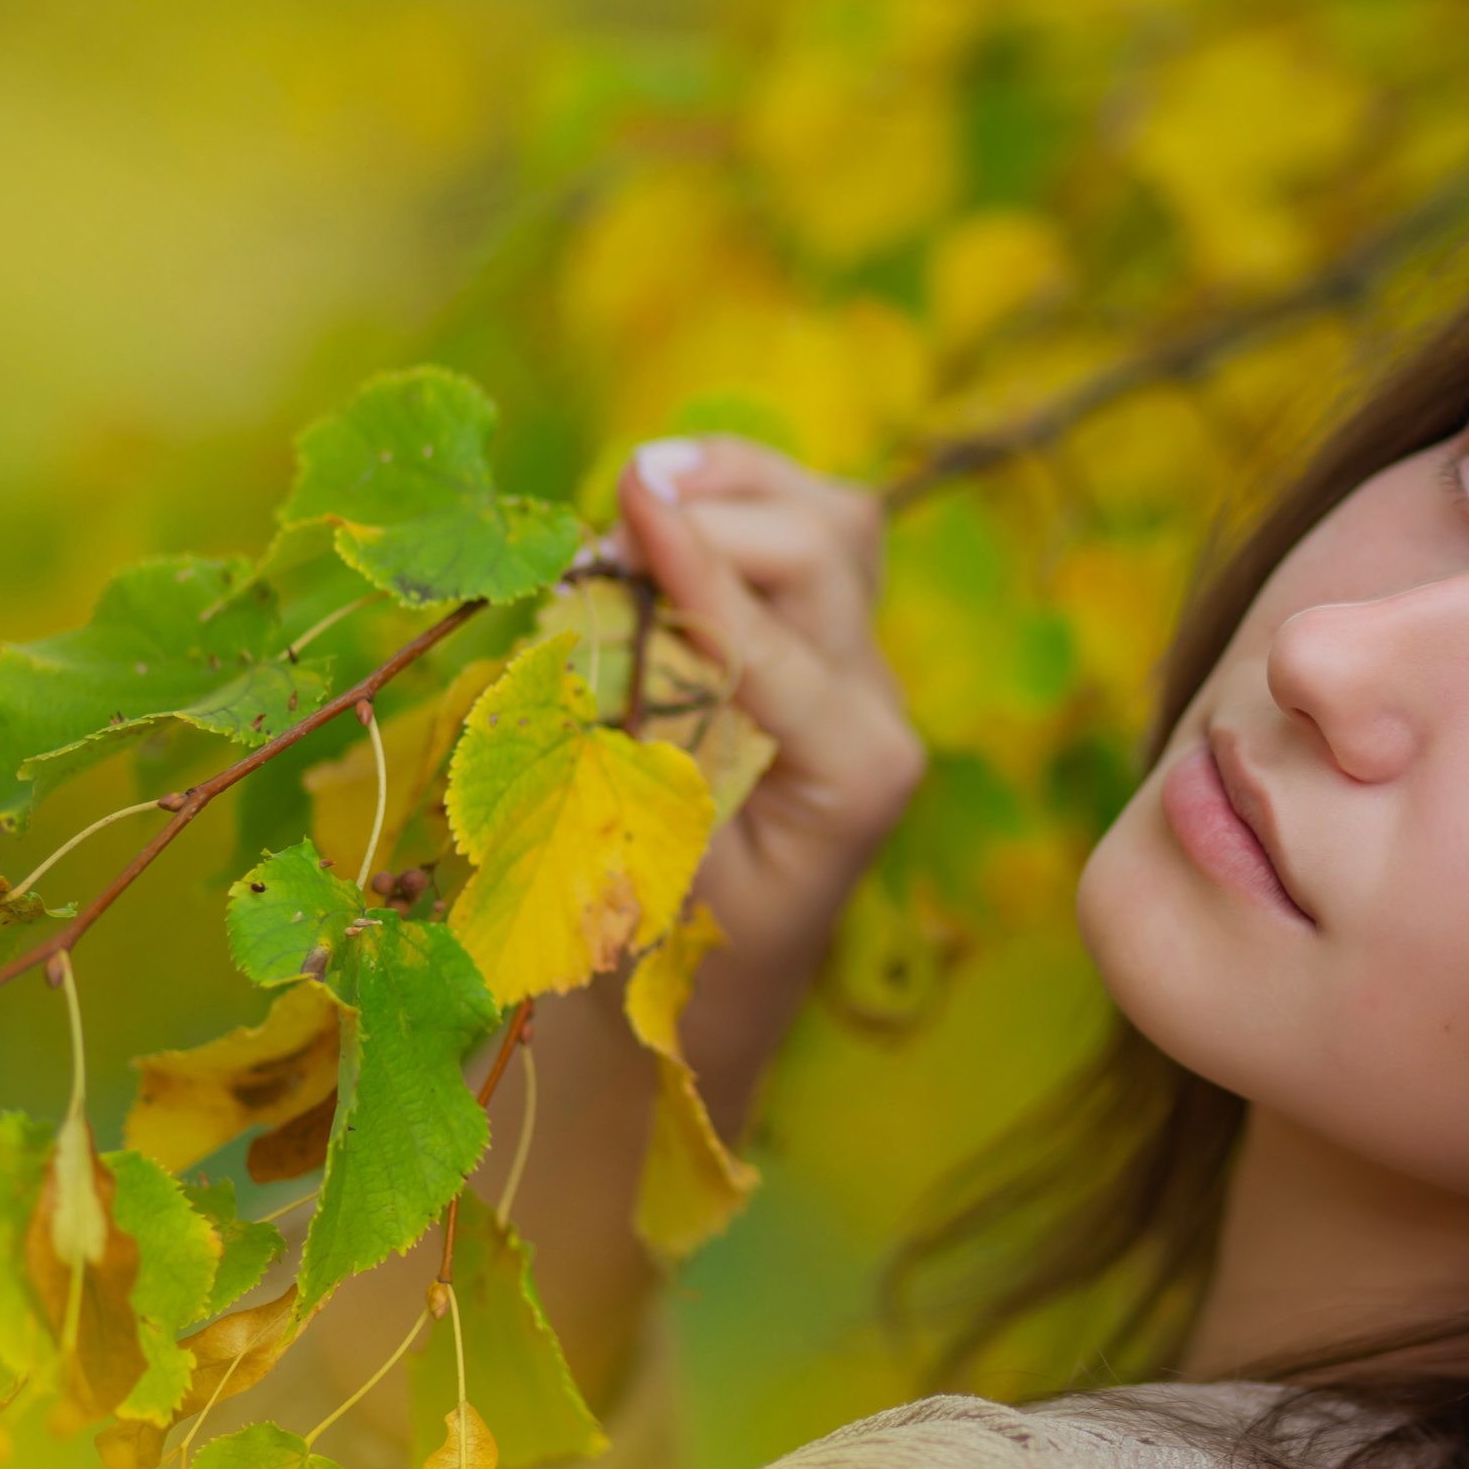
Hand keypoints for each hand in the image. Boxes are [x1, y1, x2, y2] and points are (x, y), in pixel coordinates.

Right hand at [610, 438, 925, 1078]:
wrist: (715, 985)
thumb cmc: (664, 942)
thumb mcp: (637, 860)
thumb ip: (627, 742)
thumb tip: (588, 606)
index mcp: (855, 775)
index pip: (774, 639)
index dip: (695, 561)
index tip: (628, 495)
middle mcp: (880, 713)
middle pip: (827, 550)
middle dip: (714, 514)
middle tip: (606, 532)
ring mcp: (865, 675)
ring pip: (838, 523)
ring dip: (738, 484)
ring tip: (645, 486)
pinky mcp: (834, 649)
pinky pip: (813, 540)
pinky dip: (739, 502)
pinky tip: (667, 505)